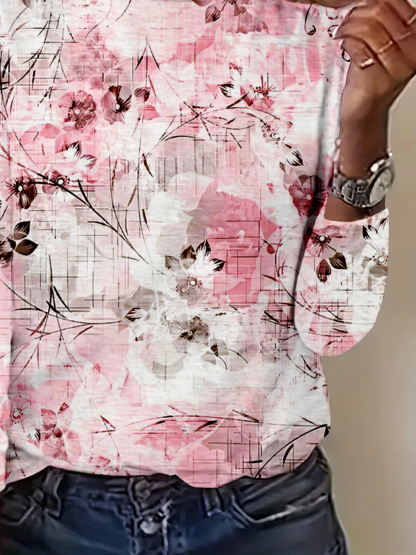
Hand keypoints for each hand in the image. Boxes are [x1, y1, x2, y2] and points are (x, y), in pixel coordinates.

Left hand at [336, 0, 415, 122]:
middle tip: (349, 20)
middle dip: (359, 11)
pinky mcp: (376, 77)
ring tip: (344, 32)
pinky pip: (357, 46)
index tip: (363, 5)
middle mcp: (412, 50)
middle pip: (381, 10)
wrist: (365, 111)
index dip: (376, 0)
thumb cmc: (372, 77)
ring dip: (349, 26)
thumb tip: (372, 0)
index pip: (396, 2)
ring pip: (368, 27)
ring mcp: (396, 65)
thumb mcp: (386, 44)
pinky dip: (346, 42)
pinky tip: (345, 45)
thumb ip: (384, 20)